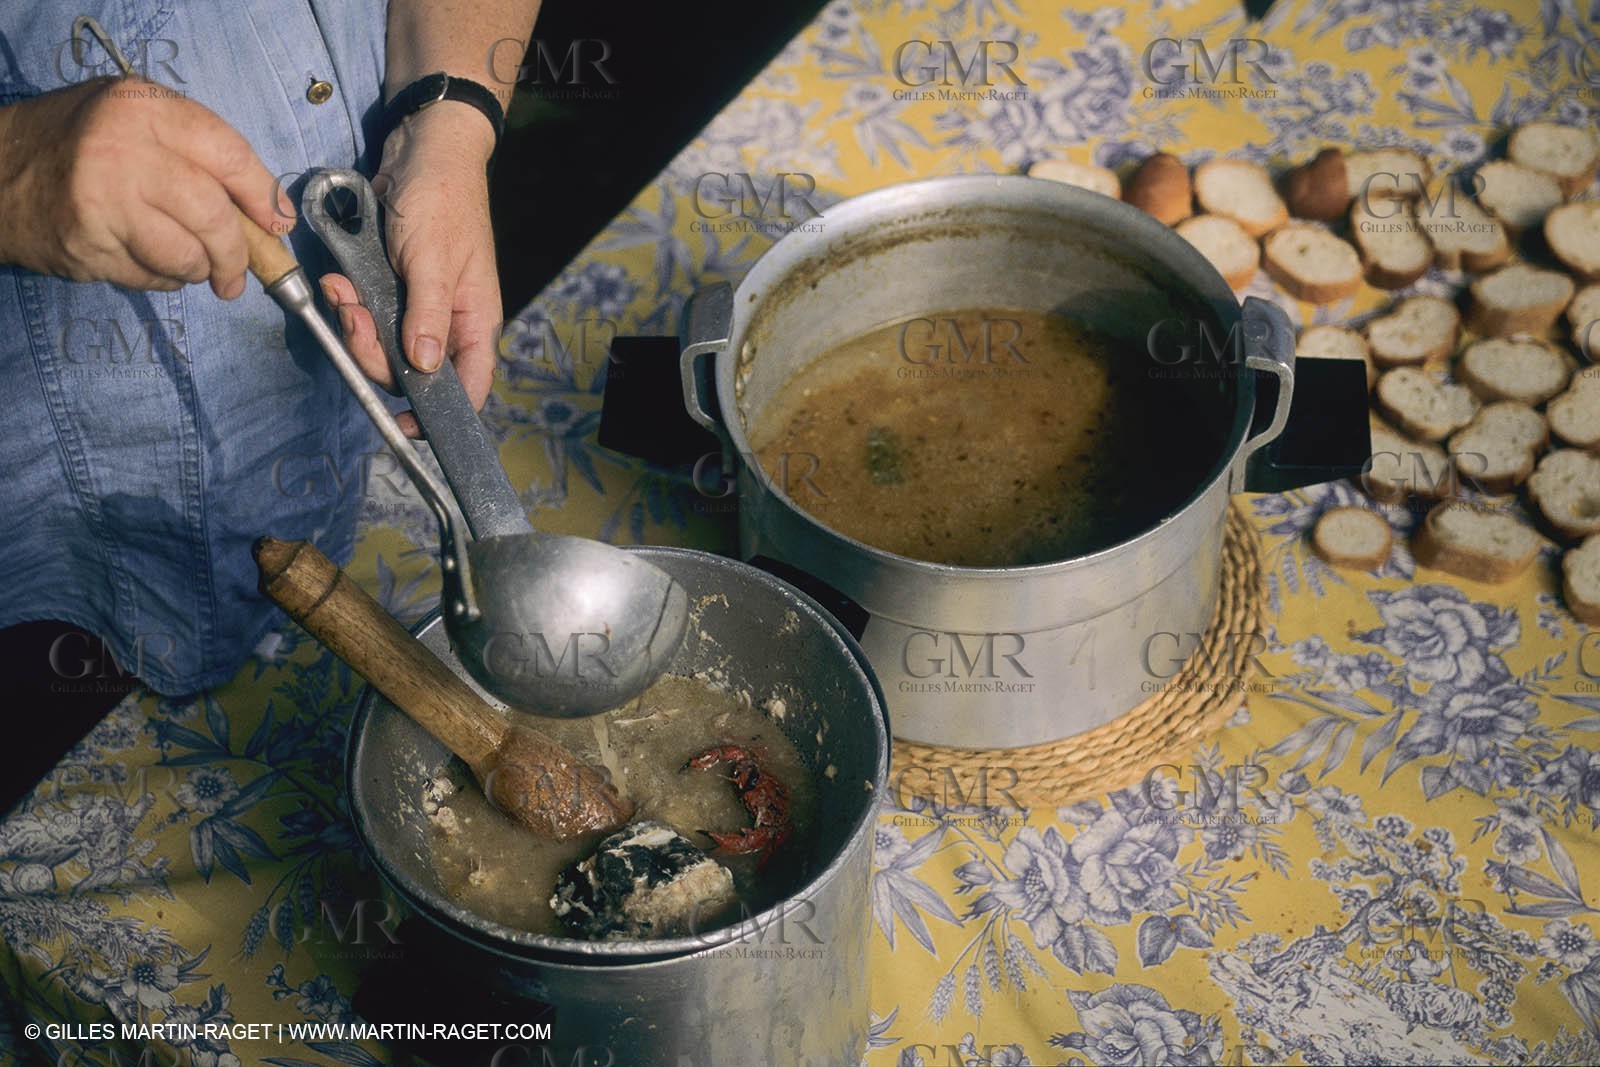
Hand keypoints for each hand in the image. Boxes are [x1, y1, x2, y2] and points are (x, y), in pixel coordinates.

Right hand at [0, 77, 290, 297]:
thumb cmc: (78, 144)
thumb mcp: (133, 120)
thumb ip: (197, 151)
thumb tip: (269, 209)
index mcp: (142, 109)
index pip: (229, 154)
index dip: (263, 195)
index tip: (277, 221)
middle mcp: (123, 150)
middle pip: (214, 215)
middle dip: (237, 254)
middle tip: (237, 271)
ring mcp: (102, 200)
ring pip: (187, 256)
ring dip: (199, 270)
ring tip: (189, 263)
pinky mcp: (88, 245)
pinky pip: (153, 278)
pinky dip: (163, 279)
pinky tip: (144, 260)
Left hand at [318, 103, 501, 435]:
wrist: (423, 147)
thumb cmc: (441, 199)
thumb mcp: (432, 259)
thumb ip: (426, 316)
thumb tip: (424, 368)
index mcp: (474, 322)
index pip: (469, 387)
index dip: (441, 414)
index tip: (405, 422)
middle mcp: (448, 321)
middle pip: (412, 372)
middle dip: (375, 354)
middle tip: (354, 319)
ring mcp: (419, 306)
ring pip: (384, 346)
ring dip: (356, 326)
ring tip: (344, 292)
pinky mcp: (393, 287)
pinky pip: (369, 315)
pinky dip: (350, 304)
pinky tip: (341, 279)